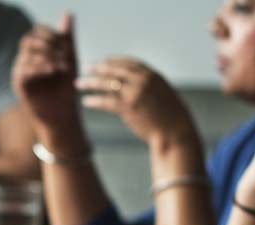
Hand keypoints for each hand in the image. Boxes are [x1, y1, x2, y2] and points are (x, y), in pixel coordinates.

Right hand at [12, 14, 81, 143]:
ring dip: (46, 55)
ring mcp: (20, 72)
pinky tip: (52, 70)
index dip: (50, 34)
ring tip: (61, 66)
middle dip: (47, 43)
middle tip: (63, 55)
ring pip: (26, 52)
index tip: (65, 45)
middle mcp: (25, 60)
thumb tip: (68, 13)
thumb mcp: (70, 59)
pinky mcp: (19, 85)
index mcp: (36, 52)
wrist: (62, 115)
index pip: (36, 32)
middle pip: (28, 39)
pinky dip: (39, 66)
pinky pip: (23, 68)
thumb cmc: (66, 89)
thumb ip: (67, 39)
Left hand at [77, 57, 193, 147]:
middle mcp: (143, 80)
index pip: (128, 63)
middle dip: (99, 68)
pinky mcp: (128, 107)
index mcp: (152, 75)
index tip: (102, 62)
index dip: (113, 62)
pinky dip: (94, 101)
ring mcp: (135, 92)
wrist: (175, 132)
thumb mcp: (162, 94)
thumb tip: (132, 85)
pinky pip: (106, 101)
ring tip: (79, 84)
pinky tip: (86, 102)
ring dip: (90, 83)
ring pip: (107, 83)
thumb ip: (148, 86)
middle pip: (114, 70)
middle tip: (87, 68)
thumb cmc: (170, 117)